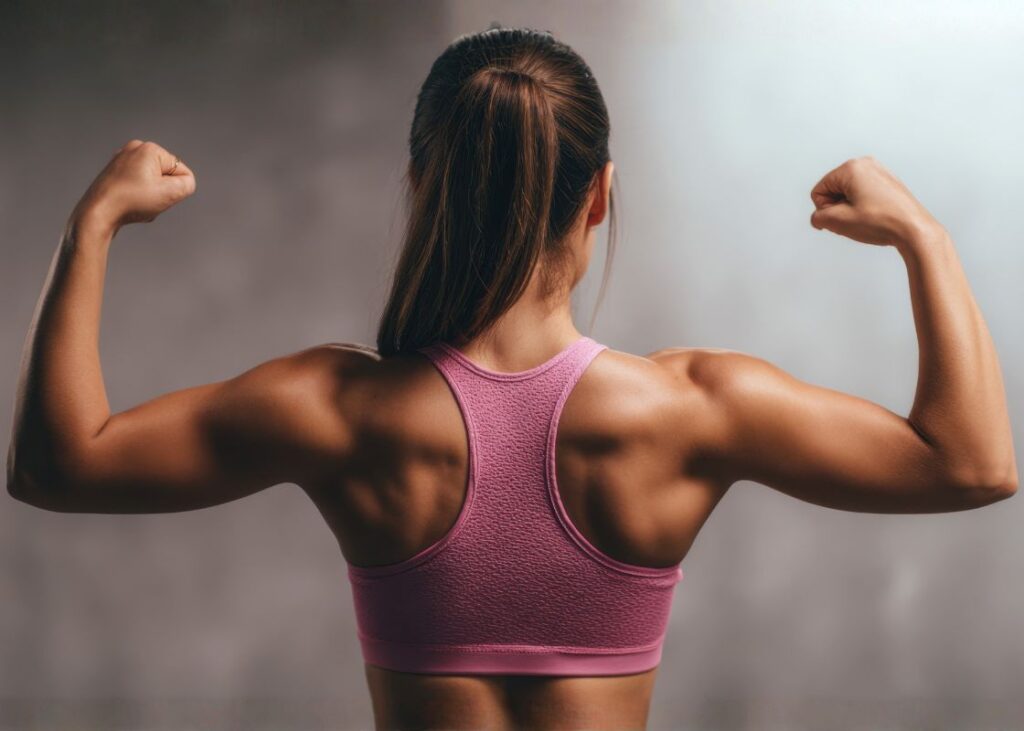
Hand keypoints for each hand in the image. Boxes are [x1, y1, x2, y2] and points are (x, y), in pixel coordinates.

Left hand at [69, 139, 195, 235]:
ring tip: (136, 201)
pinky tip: (128, 201)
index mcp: (150, 148)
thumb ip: (187, 185)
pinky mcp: (115, 170)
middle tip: (146, 199)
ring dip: (151, 195)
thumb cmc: (130, 202)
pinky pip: (139, 184)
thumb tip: (185, 182)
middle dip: (162, 191)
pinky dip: (139, 195)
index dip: (176, 189)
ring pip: (153, 182)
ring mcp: (123, 158)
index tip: (156, 195)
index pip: (183, 172)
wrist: (98, 212)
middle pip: (167, 176)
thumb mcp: (169, 194)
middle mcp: (135, 148)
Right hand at [809, 156, 942, 247]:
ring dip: (851, 209)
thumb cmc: (883, 222)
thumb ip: (818, 217)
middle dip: (838, 208)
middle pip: (833, 190)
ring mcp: (879, 171)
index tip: (843, 218)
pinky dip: (863, 207)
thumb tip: (818, 218)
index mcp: (852, 167)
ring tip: (867, 218)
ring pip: (848, 193)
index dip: (825, 210)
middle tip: (855, 219)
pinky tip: (874, 217)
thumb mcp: (839, 222)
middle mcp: (866, 164)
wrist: (914, 229)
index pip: (819, 191)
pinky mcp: (887, 182)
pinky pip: (863, 194)